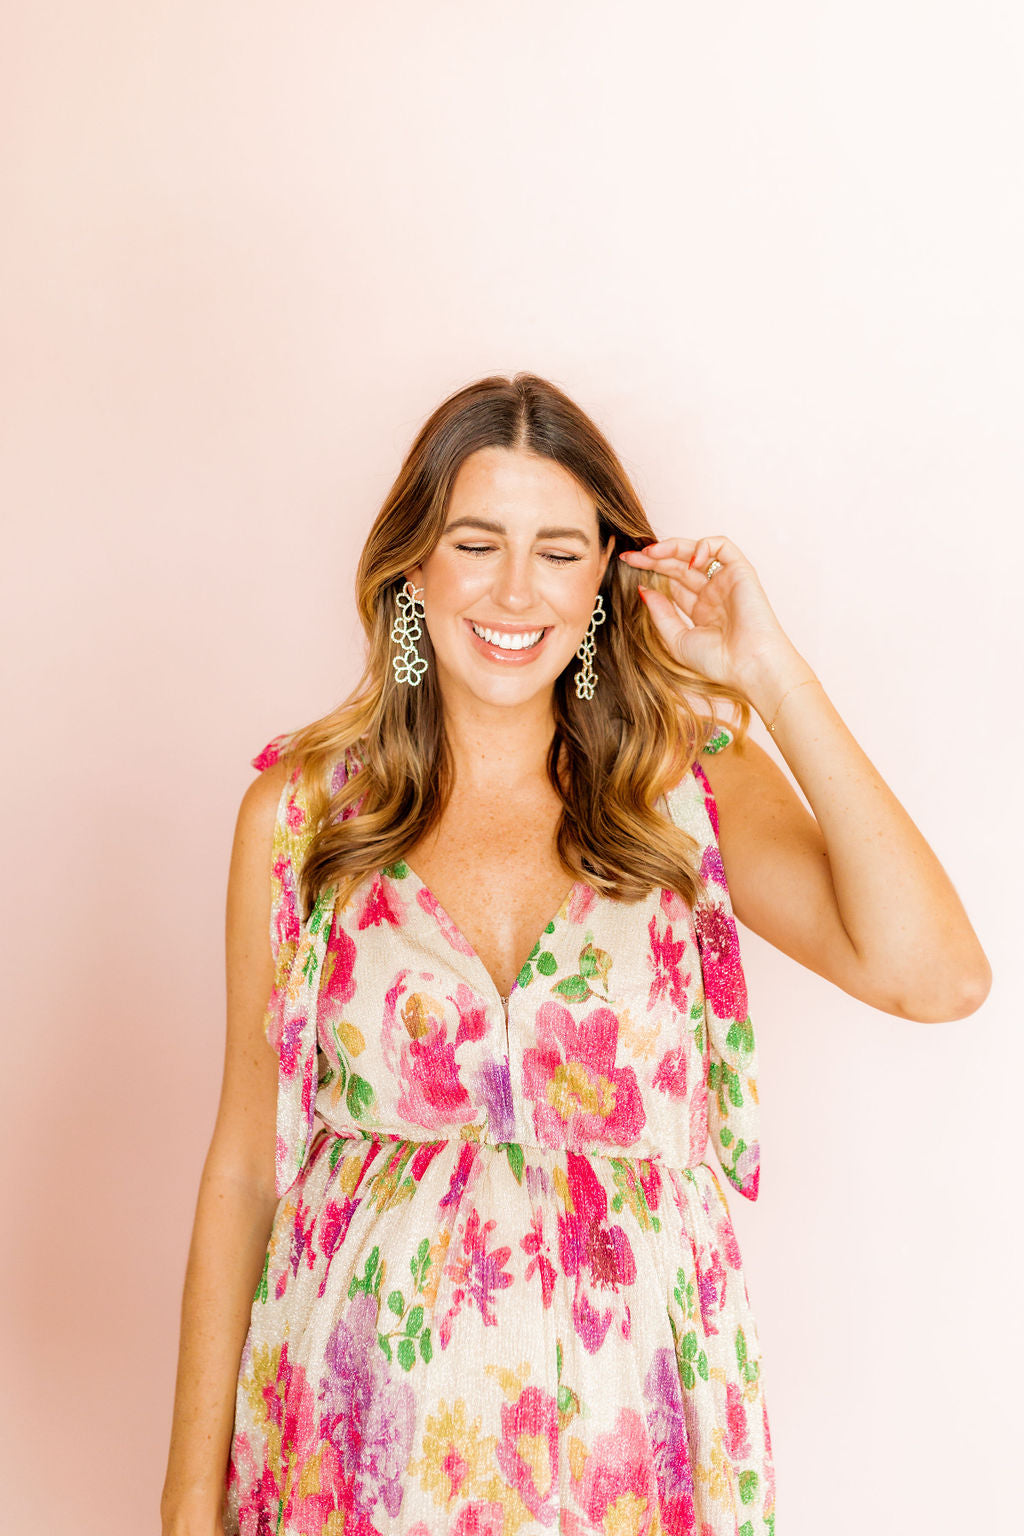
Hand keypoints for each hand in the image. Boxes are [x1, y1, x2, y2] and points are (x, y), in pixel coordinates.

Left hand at [619, 534, 798, 696]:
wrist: (749, 666)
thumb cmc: (718, 661)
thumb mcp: (676, 639)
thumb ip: (660, 613)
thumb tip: (643, 589)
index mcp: (701, 610)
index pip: (672, 582)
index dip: (651, 571)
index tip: (627, 566)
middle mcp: (713, 593)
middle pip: (679, 565)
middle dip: (654, 558)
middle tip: (631, 556)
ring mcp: (726, 581)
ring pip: (697, 552)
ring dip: (673, 547)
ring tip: (651, 553)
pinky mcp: (741, 572)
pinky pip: (723, 546)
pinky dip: (704, 546)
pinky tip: (688, 560)